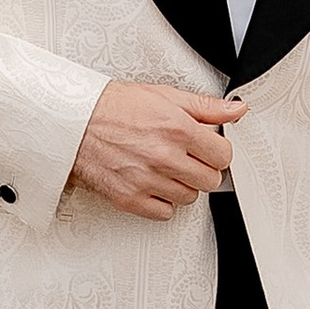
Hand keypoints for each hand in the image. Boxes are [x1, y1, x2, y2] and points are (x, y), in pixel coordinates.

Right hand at [70, 80, 243, 218]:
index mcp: (177, 129)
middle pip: (210, 180)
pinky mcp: (130, 198)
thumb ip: (205, 107)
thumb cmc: (113, 107)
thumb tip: (236, 110)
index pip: (223, 155)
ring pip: (189, 197)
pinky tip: (154, 183)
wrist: (74, 121)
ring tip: (167, 168)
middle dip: (203, 169)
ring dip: (183, 185)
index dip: (217, 151)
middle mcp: (164, 156)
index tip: (208, 148)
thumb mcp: (164, 96)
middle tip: (188, 158)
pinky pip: (164, 212)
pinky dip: (163, 201)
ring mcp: (147, 180)